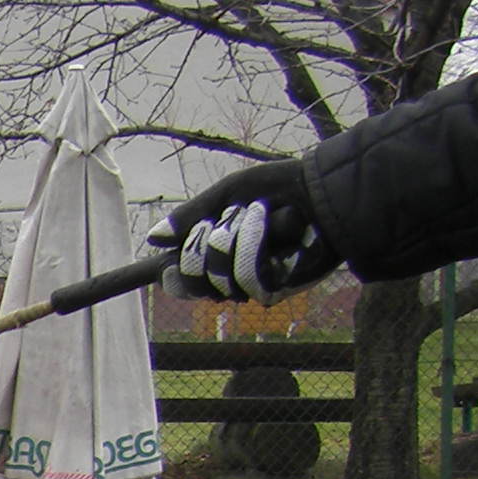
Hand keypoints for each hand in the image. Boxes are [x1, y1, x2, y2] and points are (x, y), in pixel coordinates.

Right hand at [147, 160, 339, 301]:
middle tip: (239, 218)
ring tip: (270, 221)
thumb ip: (191, 215)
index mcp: (212, 250)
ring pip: (222, 276)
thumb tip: (153, 238)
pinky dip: (265, 249)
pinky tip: (284, 239)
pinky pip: (250, 279)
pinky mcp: (273, 290)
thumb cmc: (279, 188)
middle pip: (193, 278)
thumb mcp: (230, 192)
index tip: (167, 268)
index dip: (173, 273)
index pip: (178, 277)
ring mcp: (249, 284)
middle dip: (213, 242)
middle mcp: (227, 272)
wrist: (324, 194)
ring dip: (246, 238)